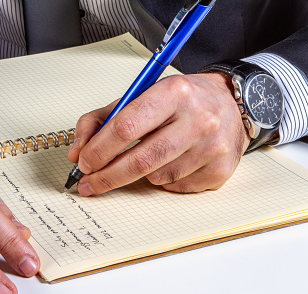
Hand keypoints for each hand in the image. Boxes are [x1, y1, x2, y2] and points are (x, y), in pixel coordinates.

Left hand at [68, 73, 249, 194]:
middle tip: (89, 184)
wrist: (229, 103)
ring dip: (140, 174)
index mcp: (173, 93)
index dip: (99, 149)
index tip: (83, 163)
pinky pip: (175, 186)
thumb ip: (101, 120)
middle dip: (107, 176)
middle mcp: (198, 119)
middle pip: (140, 160)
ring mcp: (212, 147)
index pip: (126, 127)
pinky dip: (163, 179)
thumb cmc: (180, 101)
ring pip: (156, 176)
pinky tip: (170, 162)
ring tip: (148, 156)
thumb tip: (77, 153)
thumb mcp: (139, 96)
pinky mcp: (220, 170)